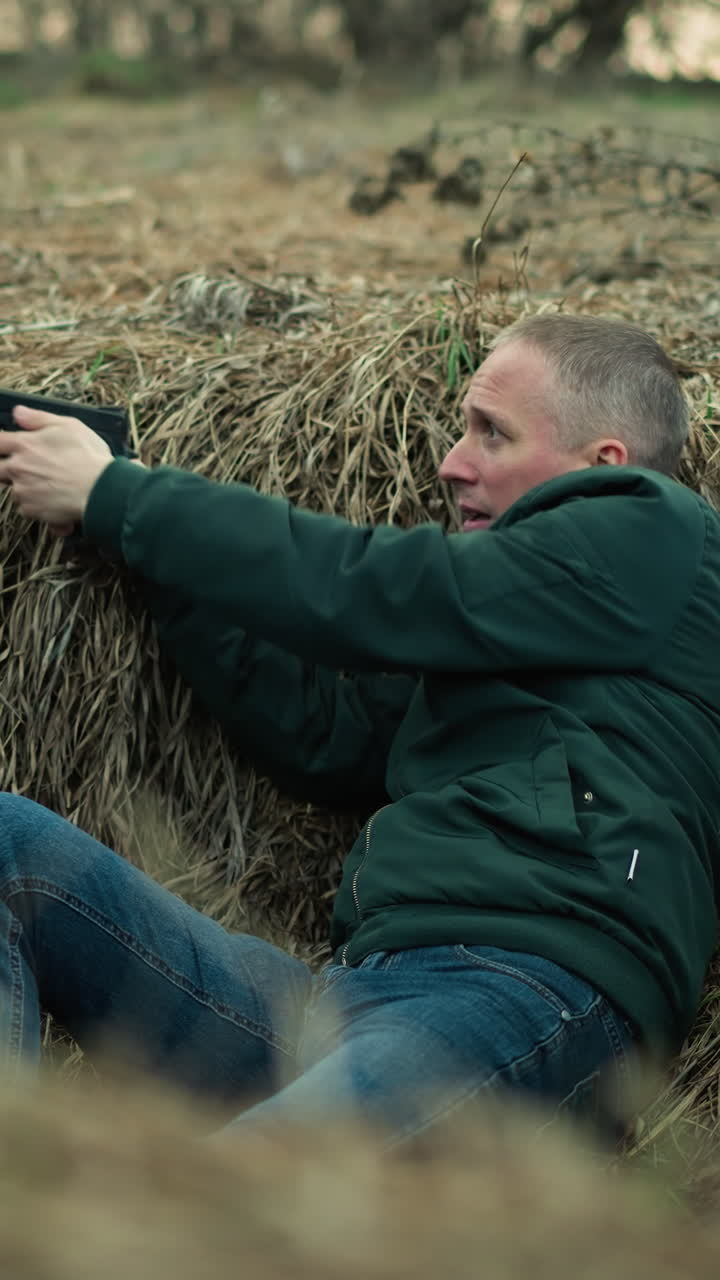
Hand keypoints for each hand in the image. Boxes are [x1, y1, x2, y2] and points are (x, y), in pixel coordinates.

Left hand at [0, 406, 114, 534]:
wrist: (101, 490)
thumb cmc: (89, 457)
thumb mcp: (69, 426)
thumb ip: (39, 418)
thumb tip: (19, 412)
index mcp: (24, 444)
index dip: (1, 444)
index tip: (6, 446)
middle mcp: (18, 468)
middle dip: (7, 468)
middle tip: (31, 469)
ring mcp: (23, 491)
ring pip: (15, 489)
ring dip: (27, 487)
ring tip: (52, 485)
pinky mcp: (31, 510)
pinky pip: (27, 508)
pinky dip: (38, 506)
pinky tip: (56, 501)